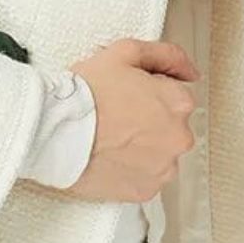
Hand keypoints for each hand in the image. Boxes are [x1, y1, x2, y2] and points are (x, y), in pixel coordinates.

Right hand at [62, 39, 199, 202]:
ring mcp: (162, 167)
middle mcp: (178, 137)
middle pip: (168, 126)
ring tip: (108, 139)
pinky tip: (108, 157)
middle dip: (147, 121)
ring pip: (158, 154)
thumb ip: (165, 55)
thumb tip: (190, 70)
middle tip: (113, 116)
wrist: (54, 131)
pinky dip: (129, 170)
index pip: (173, 95)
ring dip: (140, 147)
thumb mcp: (124, 52)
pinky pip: (143, 178)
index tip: (124, 95)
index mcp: (178, 102)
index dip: (146, 92)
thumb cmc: (85, 93)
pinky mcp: (144, 190)